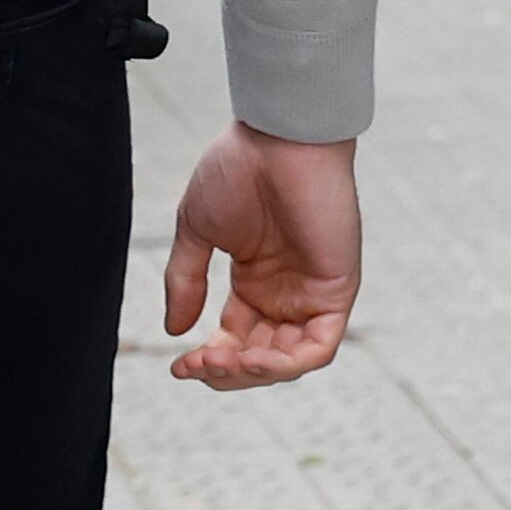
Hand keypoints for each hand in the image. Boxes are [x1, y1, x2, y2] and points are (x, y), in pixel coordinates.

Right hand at [163, 124, 360, 388]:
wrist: (277, 136)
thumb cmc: (240, 168)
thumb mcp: (197, 229)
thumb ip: (186, 280)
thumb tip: (174, 332)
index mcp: (254, 280)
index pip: (234, 339)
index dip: (207, 361)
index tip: (177, 366)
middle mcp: (285, 292)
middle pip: (260, 358)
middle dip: (227, 371)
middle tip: (197, 364)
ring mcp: (312, 292)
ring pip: (289, 360)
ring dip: (253, 372)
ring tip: (220, 362)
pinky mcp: (336, 290)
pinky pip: (318, 346)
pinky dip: (287, 362)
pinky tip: (253, 357)